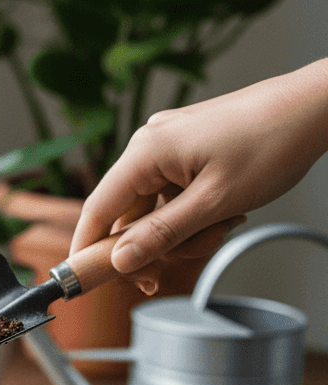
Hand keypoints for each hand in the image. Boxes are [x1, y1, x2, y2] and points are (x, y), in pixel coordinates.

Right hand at [71, 59, 327, 275]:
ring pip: (152, 209)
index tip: (81, 278)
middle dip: (150, 246)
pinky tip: (221, 215)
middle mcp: (149, 145)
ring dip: (179, 232)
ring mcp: (168, 146)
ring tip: (221, 228)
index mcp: (147, 151)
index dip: (86, 247)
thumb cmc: (273, 142)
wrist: (316, 106)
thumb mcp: (215, 202)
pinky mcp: (186, 149)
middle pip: (126, 214)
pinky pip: (171, 195)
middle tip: (168, 273)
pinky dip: (190, 215)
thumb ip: (162, 234)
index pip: (98, 208)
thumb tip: (120, 260)